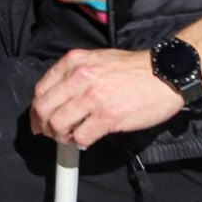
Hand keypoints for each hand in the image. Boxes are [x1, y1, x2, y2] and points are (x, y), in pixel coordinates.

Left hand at [30, 47, 183, 147]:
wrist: (164, 73)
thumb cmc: (133, 68)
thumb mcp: (96, 59)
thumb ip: (75, 74)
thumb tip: (58, 96)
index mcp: (74, 62)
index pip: (41, 89)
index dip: (37, 108)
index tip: (39, 118)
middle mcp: (79, 78)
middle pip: (44, 108)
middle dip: (42, 124)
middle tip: (48, 133)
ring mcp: (93, 98)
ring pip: (58, 124)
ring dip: (59, 136)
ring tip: (68, 137)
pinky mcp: (107, 117)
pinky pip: (81, 136)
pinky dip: (78, 142)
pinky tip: (84, 141)